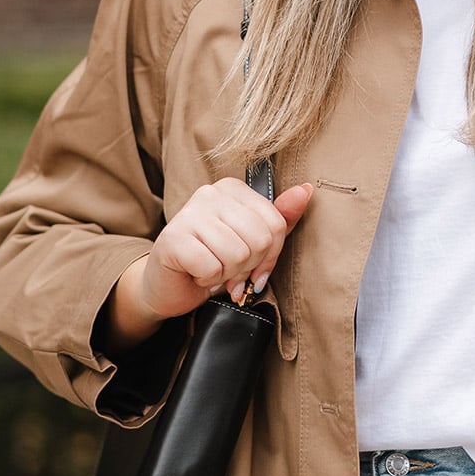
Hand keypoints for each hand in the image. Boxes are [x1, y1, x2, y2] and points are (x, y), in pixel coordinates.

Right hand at [102, 178, 313, 354]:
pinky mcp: (173, 238)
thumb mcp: (252, 242)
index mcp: (232, 188)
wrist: (169, 286)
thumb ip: (280, 218)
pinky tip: (196, 273)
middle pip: (260, 240)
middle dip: (247, 266)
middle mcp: (210, 193)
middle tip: (228, 269)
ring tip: (211, 269)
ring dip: (226, 274)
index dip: (270, 257)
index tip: (252, 266)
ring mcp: (189, 213)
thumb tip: (306, 191)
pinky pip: (212, 267)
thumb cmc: (213, 261)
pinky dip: (207, 280)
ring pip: (238, 255)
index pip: (277, 224)